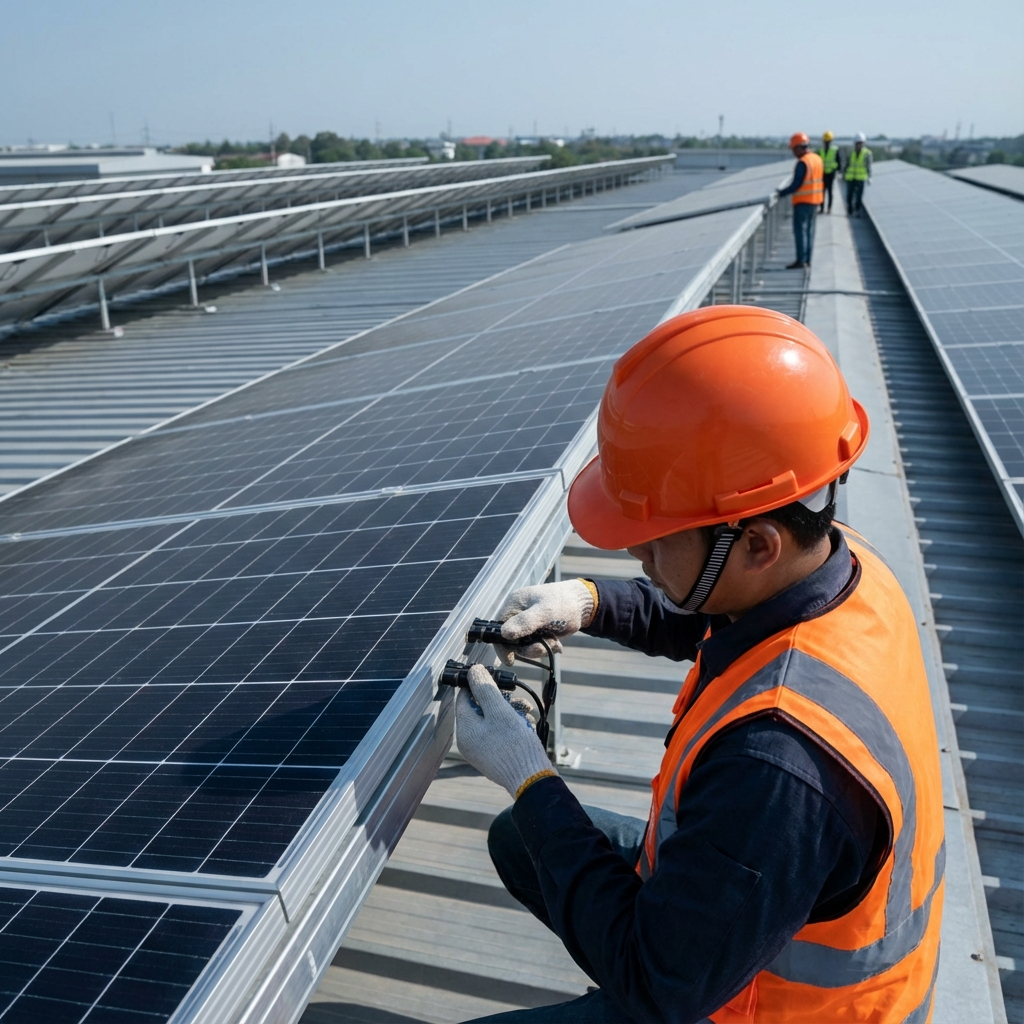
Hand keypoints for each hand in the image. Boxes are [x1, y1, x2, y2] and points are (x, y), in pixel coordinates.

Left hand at [455, 665, 553, 797]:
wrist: (531, 780)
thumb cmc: (514, 747)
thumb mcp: (499, 711)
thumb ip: (485, 689)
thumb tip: (473, 671)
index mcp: (465, 730)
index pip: (463, 697)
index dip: (477, 683)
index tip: (492, 675)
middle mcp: (470, 741)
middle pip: (480, 707)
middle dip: (500, 698)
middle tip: (515, 695)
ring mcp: (482, 749)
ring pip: (493, 719)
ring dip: (510, 710)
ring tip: (526, 711)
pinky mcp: (495, 755)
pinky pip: (500, 732)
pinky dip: (513, 724)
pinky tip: (527, 724)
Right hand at [494, 579, 595, 664]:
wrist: (582, 604)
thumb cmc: (563, 602)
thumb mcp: (545, 611)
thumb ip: (526, 622)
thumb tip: (505, 633)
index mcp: (513, 606)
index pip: (499, 629)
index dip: (502, 646)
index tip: (510, 660)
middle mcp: (517, 616)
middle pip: (512, 642)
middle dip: (528, 648)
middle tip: (542, 647)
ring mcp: (527, 626)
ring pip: (525, 647)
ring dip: (540, 648)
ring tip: (554, 642)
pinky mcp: (537, 633)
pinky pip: (536, 647)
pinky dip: (547, 648)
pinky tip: (557, 642)